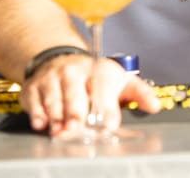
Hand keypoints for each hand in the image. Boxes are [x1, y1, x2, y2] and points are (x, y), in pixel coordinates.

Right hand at [20, 55, 160, 136]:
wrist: (60, 59)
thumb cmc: (93, 74)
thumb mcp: (119, 79)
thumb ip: (138, 92)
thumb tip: (155, 105)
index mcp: (98, 70)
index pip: (103, 89)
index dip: (107, 108)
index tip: (110, 124)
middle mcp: (73, 72)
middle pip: (75, 92)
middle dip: (76, 112)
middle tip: (78, 127)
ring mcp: (52, 79)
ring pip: (54, 98)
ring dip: (57, 116)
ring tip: (61, 131)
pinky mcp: (34, 87)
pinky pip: (34, 101)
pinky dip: (37, 112)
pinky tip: (42, 123)